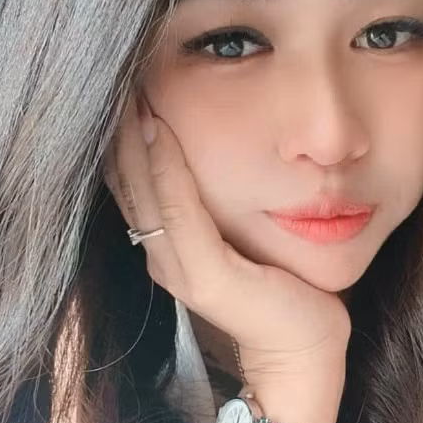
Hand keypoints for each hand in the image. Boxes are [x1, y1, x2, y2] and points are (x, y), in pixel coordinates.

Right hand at [101, 89, 350, 383]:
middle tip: (115, 74)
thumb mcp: (245, 236)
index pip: (134, 182)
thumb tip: (218, 155)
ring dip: (131, 139)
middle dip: (119, 128)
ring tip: (127, 91)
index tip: (123, 86)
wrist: (306, 348)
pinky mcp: (203, 277)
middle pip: (128, 181)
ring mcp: (177, 267)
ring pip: (143, 189)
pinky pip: (176, 210)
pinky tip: (158, 129)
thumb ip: (220, 207)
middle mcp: (162, 256)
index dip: (122, 137)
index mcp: (169, 247)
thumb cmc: (286, 289)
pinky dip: (164, 166)